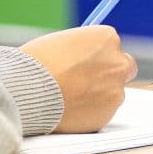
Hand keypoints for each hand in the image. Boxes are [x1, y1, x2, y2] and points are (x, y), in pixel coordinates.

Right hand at [20, 25, 137, 132]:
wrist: (28, 91)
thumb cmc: (37, 63)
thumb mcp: (61, 42)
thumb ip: (81, 49)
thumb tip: (84, 57)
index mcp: (107, 38)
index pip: (112, 45)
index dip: (97, 55)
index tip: (84, 62)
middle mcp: (118, 63)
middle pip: (124, 67)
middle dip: (109, 73)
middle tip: (87, 81)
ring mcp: (116, 90)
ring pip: (113, 92)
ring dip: (98, 95)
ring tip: (68, 97)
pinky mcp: (108, 115)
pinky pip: (102, 112)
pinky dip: (90, 112)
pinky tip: (69, 109)